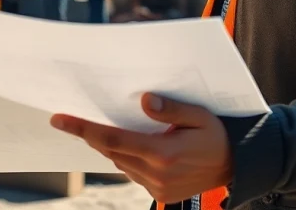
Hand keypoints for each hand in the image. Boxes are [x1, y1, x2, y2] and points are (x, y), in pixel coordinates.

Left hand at [50, 93, 231, 202]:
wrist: (236, 166)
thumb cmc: (217, 136)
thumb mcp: (199, 115)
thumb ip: (170, 108)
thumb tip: (144, 101)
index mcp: (163, 154)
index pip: (112, 139)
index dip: (82, 129)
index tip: (59, 119)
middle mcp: (156, 174)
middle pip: (111, 151)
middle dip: (91, 134)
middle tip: (72, 118)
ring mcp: (157, 187)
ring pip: (119, 163)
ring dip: (110, 145)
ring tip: (102, 127)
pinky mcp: (159, 193)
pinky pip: (131, 172)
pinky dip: (125, 157)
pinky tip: (130, 143)